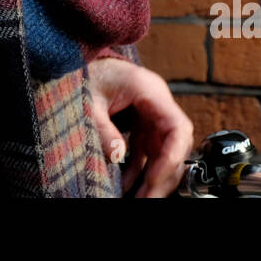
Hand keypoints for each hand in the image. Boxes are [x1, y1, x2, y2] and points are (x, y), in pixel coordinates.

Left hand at [87, 57, 192, 197]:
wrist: (83, 61)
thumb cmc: (89, 74)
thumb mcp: (90, 101)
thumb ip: (103, 128)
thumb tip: (118, 156)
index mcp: (151, 91)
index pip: (178, 128)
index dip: (172, 158)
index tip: (154, 179)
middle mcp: (158, 104)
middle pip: (175, 146)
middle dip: (163, 176)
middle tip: (147, 199)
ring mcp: (152, 115)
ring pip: (164, 152)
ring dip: (153, 178)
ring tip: (140, 199)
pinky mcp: (142, 124)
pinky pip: (147, 152)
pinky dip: (140, 171)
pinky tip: (128, 187)